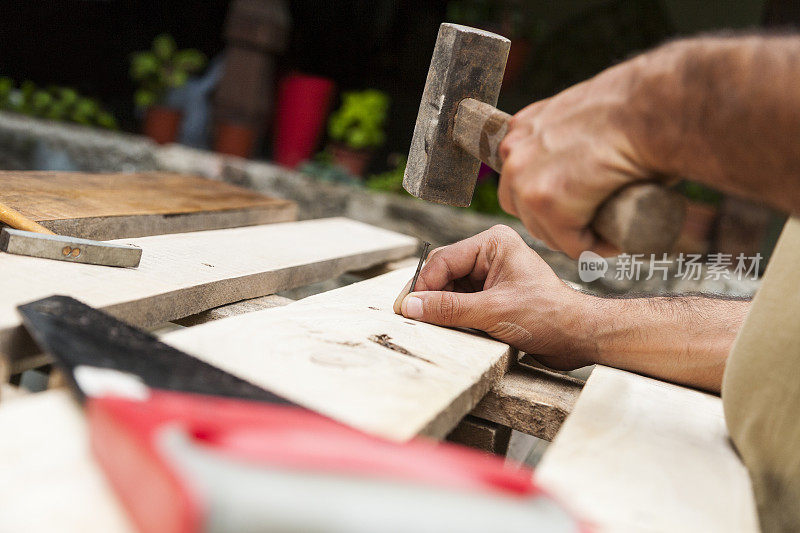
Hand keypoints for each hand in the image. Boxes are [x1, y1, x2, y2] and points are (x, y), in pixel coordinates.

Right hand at [393, 225, 596, 369]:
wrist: (578, 337)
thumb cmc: (548, 316)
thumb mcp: (493, 312)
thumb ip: (449, 308)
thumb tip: (411, 307)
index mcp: (493, 243)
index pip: (444, 260)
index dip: (422, 285)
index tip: (405, 308)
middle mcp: (490, 254)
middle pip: (443, 272)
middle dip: (428, 295)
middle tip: (409, 318)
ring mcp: (491, 274)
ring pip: (449, 288)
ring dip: (439, 307)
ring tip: (427, 325)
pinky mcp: (493, 294)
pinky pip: (461, 301)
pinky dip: (451, 314)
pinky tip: (445, 327)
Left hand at [498, 57, 655, 257]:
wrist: (652, 107)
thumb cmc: (636, 108)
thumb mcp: (586, 119)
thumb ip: (569, 142)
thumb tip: (580, 171)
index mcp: (522, 130)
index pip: (520, 180)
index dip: (549, 199)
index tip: (580, 205)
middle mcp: (514, 152)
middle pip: (524, 210)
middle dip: (556, 224)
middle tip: (594, 224)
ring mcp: (525, 178)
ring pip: (546, 231)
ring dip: (575, 238)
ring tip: (607, 232)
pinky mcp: (546, 202)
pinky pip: (570, 244)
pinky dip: (595, 248)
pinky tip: (615, 240)